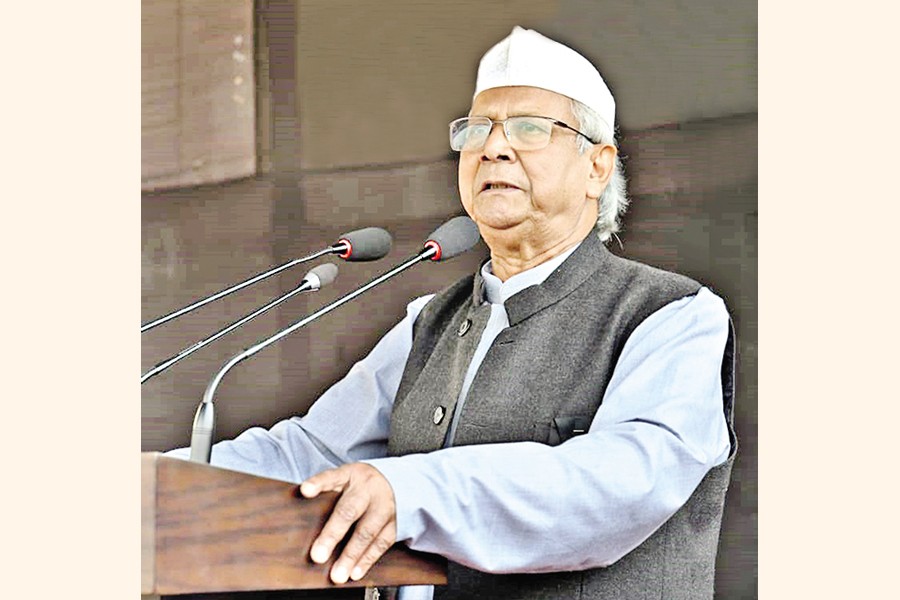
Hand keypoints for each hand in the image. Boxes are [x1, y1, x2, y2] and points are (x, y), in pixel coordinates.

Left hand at [300, 463, 396, 583]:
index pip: (331, 477)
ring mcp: (384, 506)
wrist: (392, 484)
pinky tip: (355, 573)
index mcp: (350, 475)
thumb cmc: (357, 486)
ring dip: (351, 555)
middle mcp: (368, 489)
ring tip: (338, 575)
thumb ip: (324, 492)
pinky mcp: (394, 524)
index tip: (305, 490)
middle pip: (349, 511)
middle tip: (318, 556)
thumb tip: (299, 506)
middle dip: (333, 534)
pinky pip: (381, 544)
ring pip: (367, 532)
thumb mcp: (342, 479)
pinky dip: (367, 560)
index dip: (318, 483)